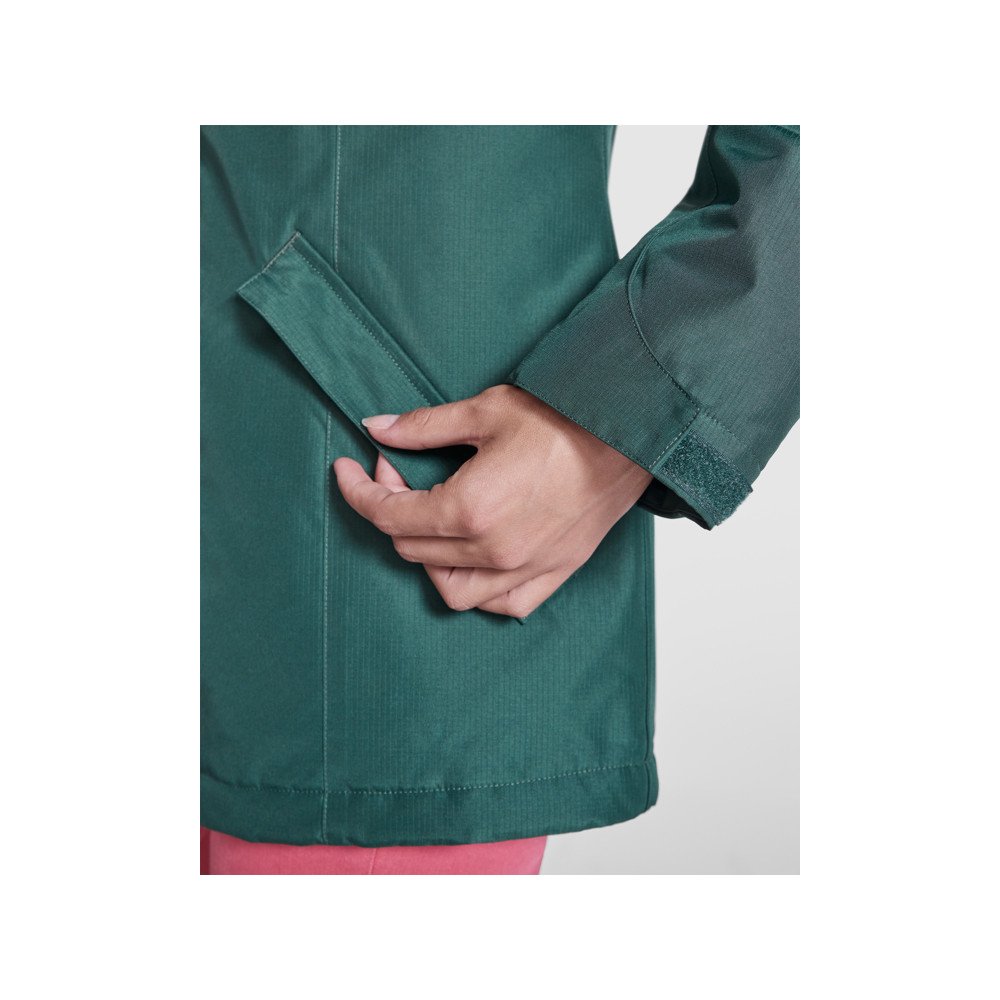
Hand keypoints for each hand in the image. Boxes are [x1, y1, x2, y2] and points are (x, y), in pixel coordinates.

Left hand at [332, 385, 652, 617]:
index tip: (349, 470)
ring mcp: (525, 567)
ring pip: (451, 588)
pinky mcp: (554, 572)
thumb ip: (424, 426)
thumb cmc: (564, 418)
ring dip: (427, 557)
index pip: (390, 516)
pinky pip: (503, 603)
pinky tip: (473, 560)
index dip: (360, 491)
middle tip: (399, 472)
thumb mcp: (485, 411)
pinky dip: (478, 589)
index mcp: (470, 508)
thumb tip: (378, 427)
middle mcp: (493, 550)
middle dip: (392, 509)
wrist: (631, 432)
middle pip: (413, 549)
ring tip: (430, 521)